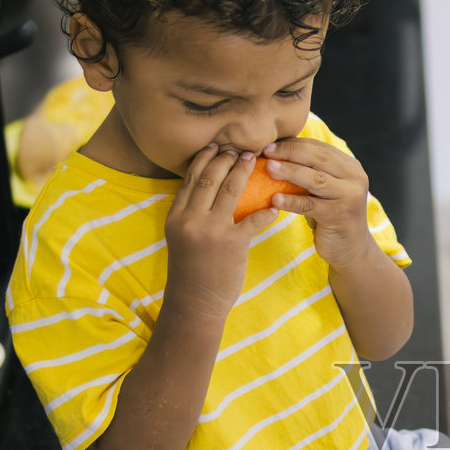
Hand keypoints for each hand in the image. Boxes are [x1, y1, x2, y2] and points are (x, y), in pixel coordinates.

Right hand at [163, 145, 280, 320]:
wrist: (194, 303)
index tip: (216, 146)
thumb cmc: (191, 271)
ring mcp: (211, 231)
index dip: (204, 159)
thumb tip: (207, 191)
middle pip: (209, 179)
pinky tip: (274, 204)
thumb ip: (191, 215)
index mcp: (176, 216)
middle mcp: (190, 219)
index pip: (190, 179)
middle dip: (225, 159)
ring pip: (229, 191)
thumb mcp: (182, 238)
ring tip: (252, 160)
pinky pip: (253, 220)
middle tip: (239, 148)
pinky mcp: (231, 244)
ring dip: (242, 172)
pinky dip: (265, 211)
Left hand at [259, 138, 373, 268]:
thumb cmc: (330, 215)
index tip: (270, 144)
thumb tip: (276, 152)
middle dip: (290, 152)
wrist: (350, 249)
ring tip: (268, 168)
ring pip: (315, 179)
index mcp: (350, 167)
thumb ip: (311, 171)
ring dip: (290, 172)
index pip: (319, 148)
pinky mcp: (340, 216)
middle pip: (318, 158)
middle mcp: (355, 178)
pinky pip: (310, 206)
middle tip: (266, 151)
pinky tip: (274, 200)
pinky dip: (291, 201)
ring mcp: (349, 197)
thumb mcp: (324, 190)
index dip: (294, 144)